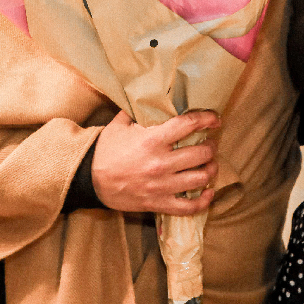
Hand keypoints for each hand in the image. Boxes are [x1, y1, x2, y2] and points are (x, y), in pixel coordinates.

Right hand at [91, 110, 219, 214]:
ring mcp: (161, 186)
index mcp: (152, 140)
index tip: (215, 119)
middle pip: (201, 153)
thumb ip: (140, 110)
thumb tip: (155, 96)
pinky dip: (204, 201)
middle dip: (211, 147)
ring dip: (210, 169)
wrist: (89, 179)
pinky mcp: (158, 203)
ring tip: (210, 164)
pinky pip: (189, 207)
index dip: (207, 119)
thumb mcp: (120, 123)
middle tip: (210, 143)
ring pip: (200, 178)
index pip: (188, 125)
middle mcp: (160, 163)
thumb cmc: (106, 149)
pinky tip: (209, 192)